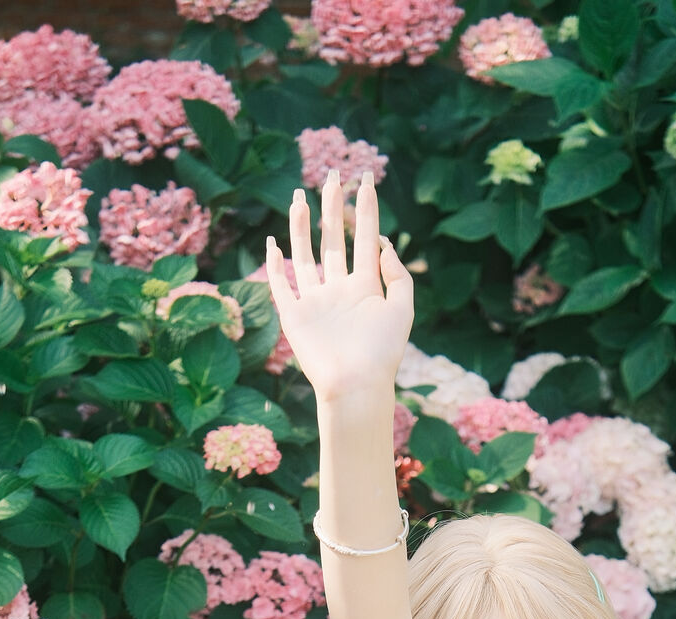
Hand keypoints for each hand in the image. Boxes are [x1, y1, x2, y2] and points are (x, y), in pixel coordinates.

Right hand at [265, 168, 414, 403]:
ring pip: (305, 255)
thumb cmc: (382, 354)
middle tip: (332, 175)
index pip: (365, 238)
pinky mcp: (294, 317)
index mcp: (366, 287)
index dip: (366, 209)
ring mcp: (315, 302)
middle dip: (333, 207)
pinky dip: (275, 265)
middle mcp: (339, 290)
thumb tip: (384, 243)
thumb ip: (398, 275)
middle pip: (333, 240)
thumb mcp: (402, 309)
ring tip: (301, 196)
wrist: (355, 386)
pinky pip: (281, 286)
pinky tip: (273, 242)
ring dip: (302, 226)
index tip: (366, 179)